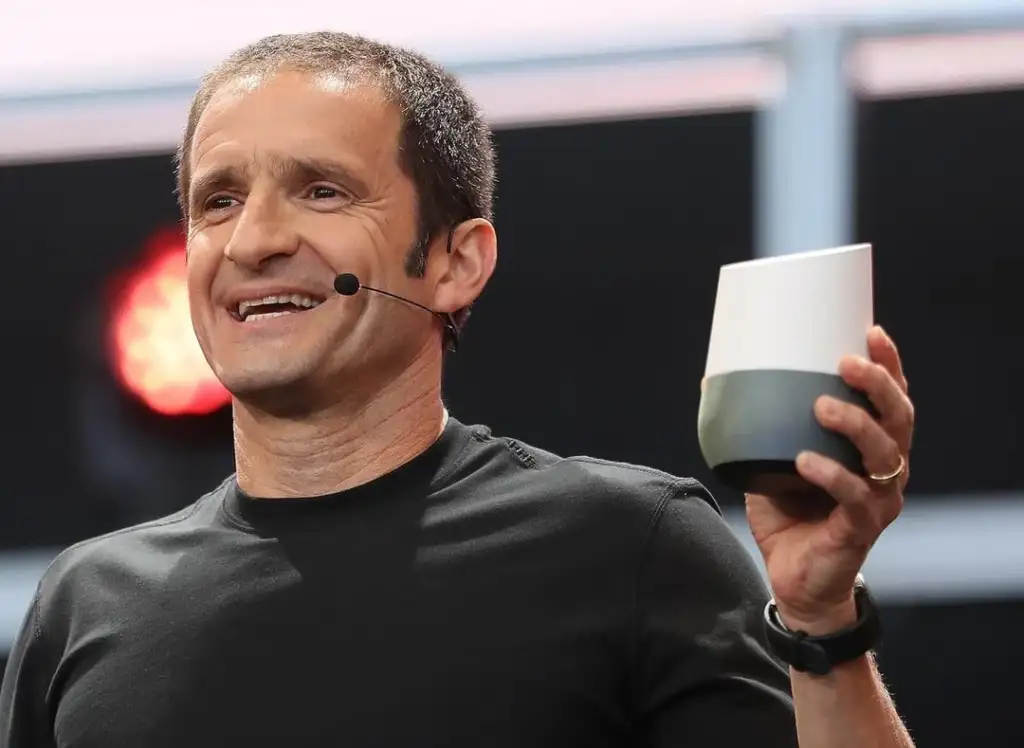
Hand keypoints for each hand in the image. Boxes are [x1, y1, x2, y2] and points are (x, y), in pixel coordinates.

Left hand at [745, 326, 912, 633]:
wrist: (794, 579)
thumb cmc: (787, 513)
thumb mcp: (768, 459)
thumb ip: (755, 425)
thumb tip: (710, 378)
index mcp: (871, 446)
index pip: (892, 397)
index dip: (888, 364)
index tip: (872, 331)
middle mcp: (886, 468)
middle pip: (900, 417)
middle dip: (877, 385)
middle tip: (846, 363)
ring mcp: (880, 499)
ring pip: (885, 453)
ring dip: (855, 424)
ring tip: (822, 405)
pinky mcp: (863, 528)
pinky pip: (856, 497)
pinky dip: (832, 475)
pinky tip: (806, 460)